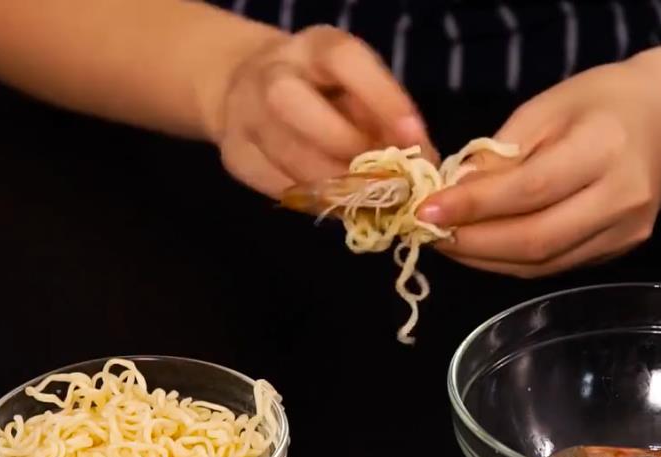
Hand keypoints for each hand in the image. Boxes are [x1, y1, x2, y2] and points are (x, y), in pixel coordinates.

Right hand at [206, 25, 435, 200]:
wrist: (251, 90)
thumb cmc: (327, 93)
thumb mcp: (360, 90)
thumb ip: (387, 119)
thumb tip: (424, 163)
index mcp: (315, 47)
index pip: (345, 59)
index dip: (382, 99)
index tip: (414, 138)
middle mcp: (271, 73)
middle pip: (291, 103)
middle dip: (343, 146)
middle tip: (383, 177)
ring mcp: (244, 114)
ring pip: (284, 154)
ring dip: (334, 186)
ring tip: (370, 200)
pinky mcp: (236, 155)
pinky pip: (278, 186)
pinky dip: (316, 202)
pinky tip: (342, 205)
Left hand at [419, 44, 660, 277]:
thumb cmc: (603, 103)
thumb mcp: (547, 106)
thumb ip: (500, 152)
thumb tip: (452, 192)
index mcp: (604, 148)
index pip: (530, 190)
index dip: (474, 206)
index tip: (427, 209)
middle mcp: (621, 198)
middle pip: (536, 239)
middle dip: (473, 243)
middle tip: (429, 233)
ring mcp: (625, 232)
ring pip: (543, 264)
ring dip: (487, 259)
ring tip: (448, 242)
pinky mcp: (620, 251)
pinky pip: (556, 266)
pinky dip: (512, 263)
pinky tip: (484, 248)